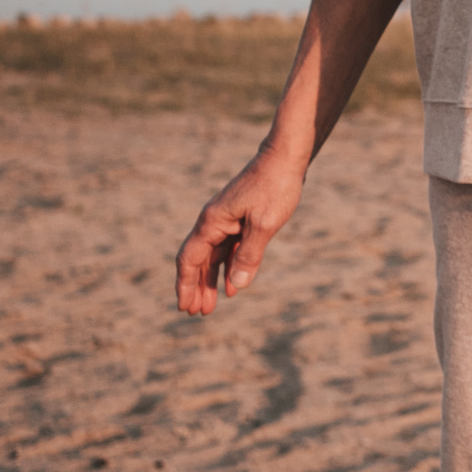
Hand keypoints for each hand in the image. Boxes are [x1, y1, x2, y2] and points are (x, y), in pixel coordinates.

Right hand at [174, 141, 309, 315]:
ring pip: (214, 256)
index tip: (184, 307)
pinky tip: (232, 284)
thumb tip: (236, 286)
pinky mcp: (242, 219)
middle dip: (196, 287)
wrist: (286, 157)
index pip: (190, 259)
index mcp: (212, 222)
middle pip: (199, 261)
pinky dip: (229, 266)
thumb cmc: (275, 186)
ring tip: (210, 306)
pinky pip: (230, 248)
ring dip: (212, 280)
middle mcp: (214, 222)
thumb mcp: (265, 223)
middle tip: (197, 314)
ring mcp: (228, 220)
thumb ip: (250, 254)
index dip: (185, 284)